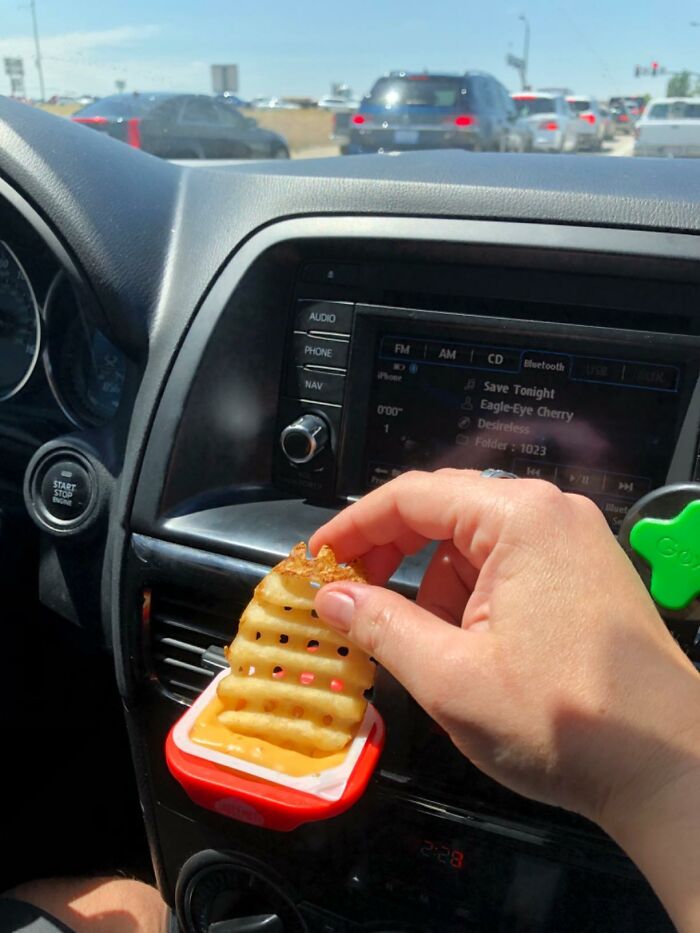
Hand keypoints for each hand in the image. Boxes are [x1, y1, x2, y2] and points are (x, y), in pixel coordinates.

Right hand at [310, 469, 699, 831]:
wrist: (669, 769)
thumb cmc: (561, 720)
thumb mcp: (450, 677)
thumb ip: (380, 625)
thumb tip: (331, 596)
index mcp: (518, 517)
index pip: (411, 496)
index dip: (352, 526)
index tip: (315, 561)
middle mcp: (550, 513)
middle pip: (444, 512)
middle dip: (392, 556)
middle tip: (349, 598)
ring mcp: (574, 542)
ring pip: (474, 546)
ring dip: (434, 587)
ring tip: (425, 649)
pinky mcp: (584, 574)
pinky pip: (507, 567)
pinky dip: (472, 599)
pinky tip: (469, 649)